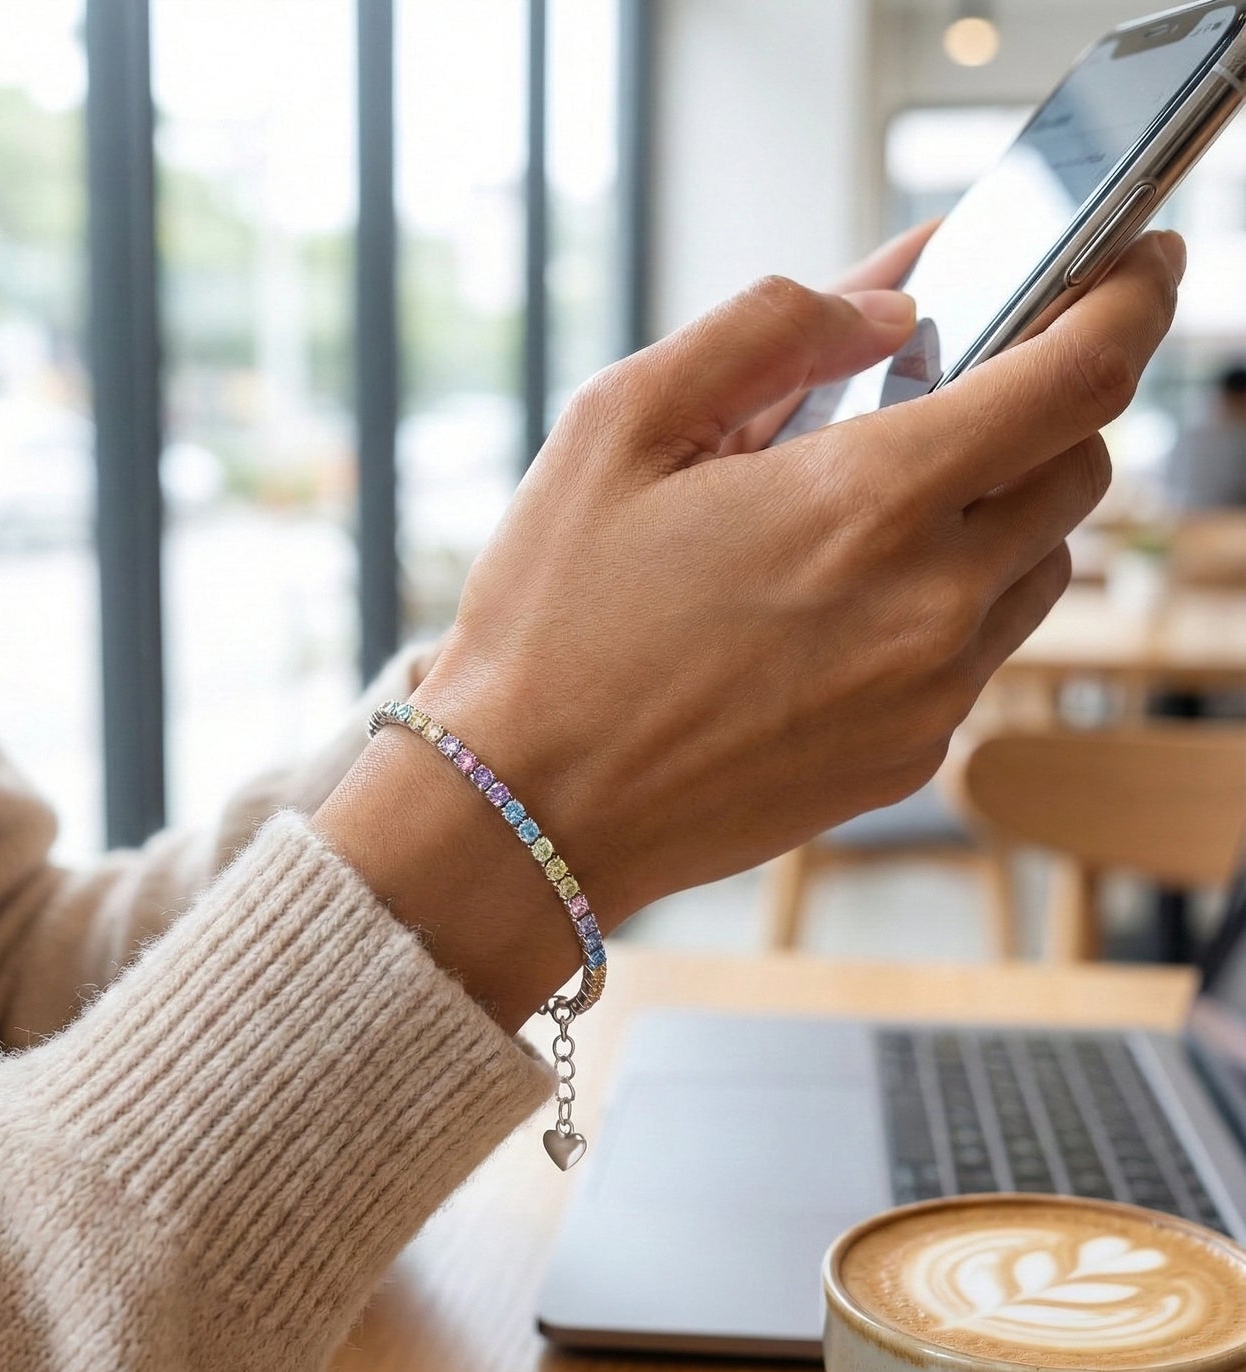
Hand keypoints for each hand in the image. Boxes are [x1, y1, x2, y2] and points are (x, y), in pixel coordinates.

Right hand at [317, 230, 1182, 1027]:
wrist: (529, 810)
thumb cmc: (553, 622)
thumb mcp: (617, 425)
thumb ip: (766, 330)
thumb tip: (887, 305)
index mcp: (862, 502)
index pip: (1077, 378)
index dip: (1127, 302)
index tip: (1136, 266)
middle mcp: (927, 605)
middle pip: (1076, 467)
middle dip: (1034, 410)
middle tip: (937, 399)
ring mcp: (930, 695)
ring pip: (1039, 564)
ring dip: (990, 513)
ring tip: (861, 517)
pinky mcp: (911, 757)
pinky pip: (979, 652)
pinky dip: (943, 603)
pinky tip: (831, 611)